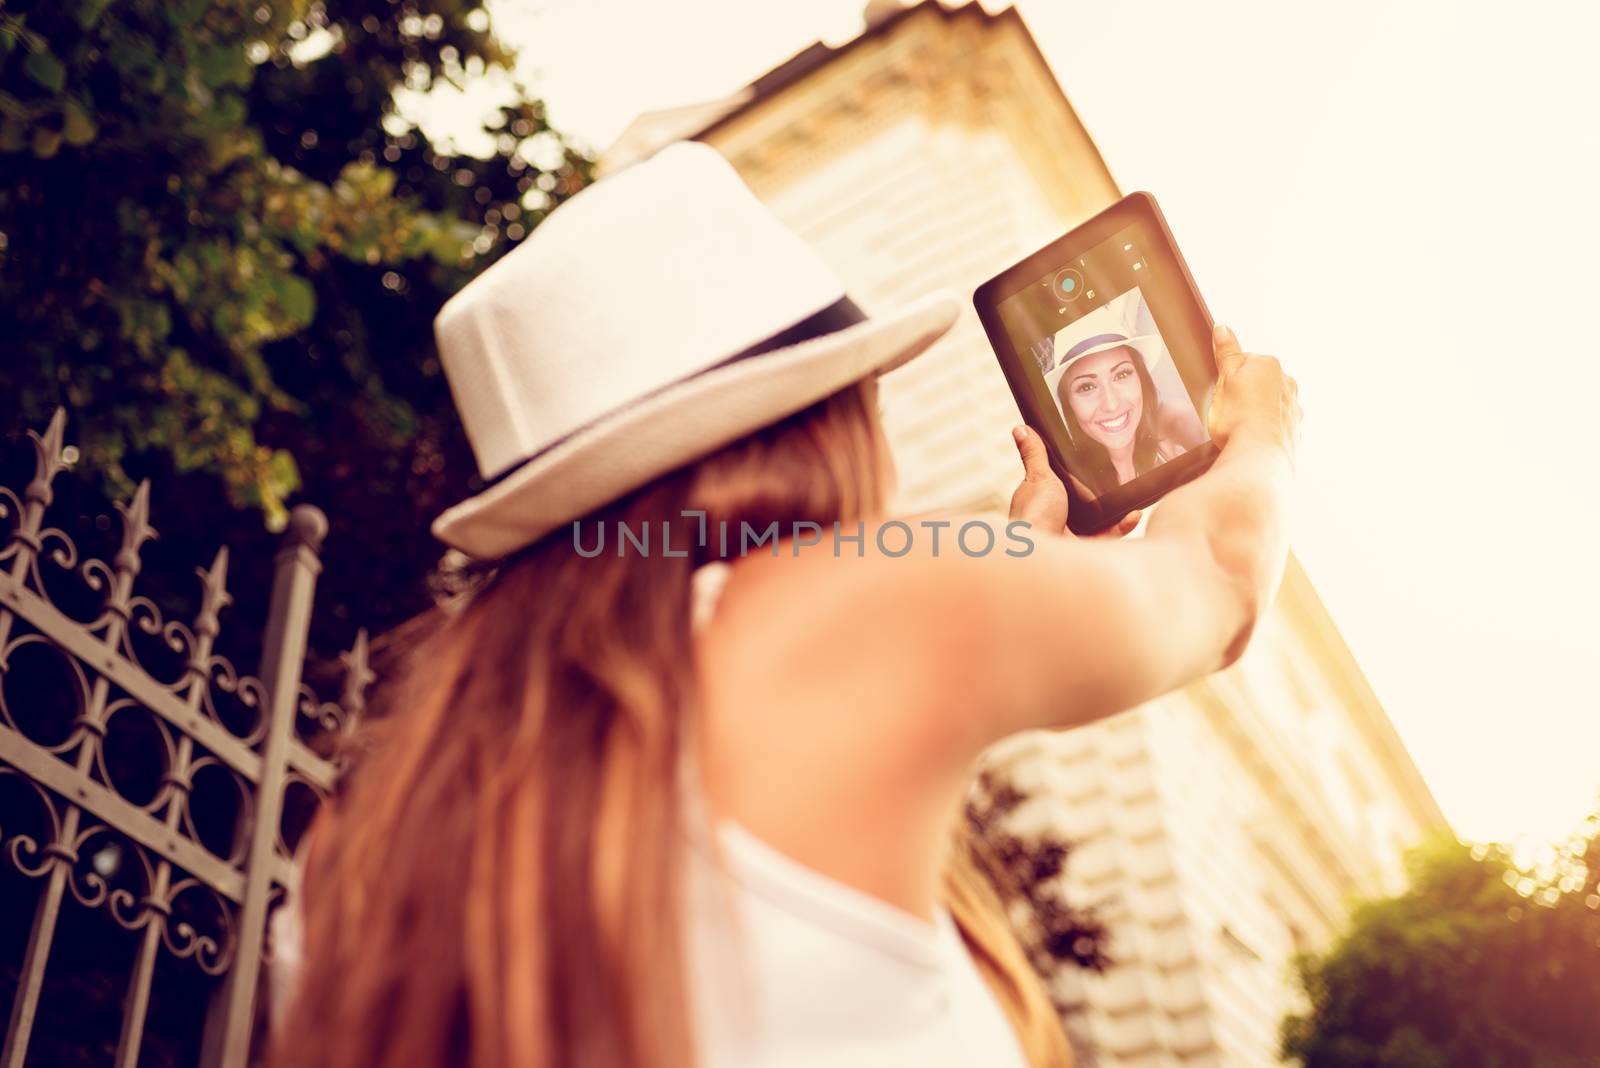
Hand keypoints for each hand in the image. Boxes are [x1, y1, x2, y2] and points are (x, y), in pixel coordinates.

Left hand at [1008, 424, 1140, 537]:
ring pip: (1099, 520)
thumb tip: (1021, 429)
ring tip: (1132, 494)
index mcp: (1044, 498)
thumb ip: (1034, 454)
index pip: (1062, 484)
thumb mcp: (1038, 476)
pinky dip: (1123, 526)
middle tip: (1121, 477)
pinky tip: (1134, 514)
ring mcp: (1071, 533)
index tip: (1094, 462)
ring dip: (1117, 510)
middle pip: (1083, 503)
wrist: (1039, 550)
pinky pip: (1109, 535)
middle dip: (1101, 493)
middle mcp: (1057, 516)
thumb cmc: (1033, 514)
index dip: (1075, 475)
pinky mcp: (1086, 547)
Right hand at [1207, 324, 1300, 464]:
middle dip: (1243, 394)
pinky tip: (1250, 440)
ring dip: (1255, 412)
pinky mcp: (1293, 433)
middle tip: (1226, 411)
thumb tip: (1223, 328)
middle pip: (1258, 383)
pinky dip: (1264, 431)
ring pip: (1269, 405)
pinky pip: (1275, 427)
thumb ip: (1226, 353)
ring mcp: (1294, 410)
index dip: (1226, 378)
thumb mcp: (1224, 379)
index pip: (1243, 362)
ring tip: (1238, 429)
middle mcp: (1288, 384)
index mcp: (1270, 366)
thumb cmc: (1237, 418)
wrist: (1256, 457)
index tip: (1219, 393)